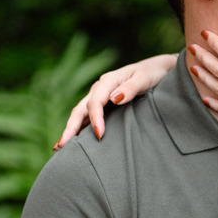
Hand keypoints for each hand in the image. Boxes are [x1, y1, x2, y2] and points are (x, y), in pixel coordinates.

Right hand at [55, 55, 177, 148]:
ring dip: (70, 130)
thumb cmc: (153, 74)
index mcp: (108, 81)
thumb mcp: (145, 79)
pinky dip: (79, 129)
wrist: (157, 69)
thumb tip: (114, 99)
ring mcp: (99, 96)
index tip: (99, 135)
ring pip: (80, 114)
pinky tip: (74, 142)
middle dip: (70, 128)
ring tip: (60, 147)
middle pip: (80, 109)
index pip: (95, 102)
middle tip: (61, 146)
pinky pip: (88, 117)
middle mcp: (100, 89)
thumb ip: (131, 88)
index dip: (95, 119)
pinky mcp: (103, 104)